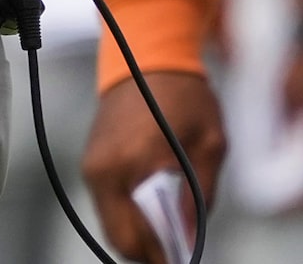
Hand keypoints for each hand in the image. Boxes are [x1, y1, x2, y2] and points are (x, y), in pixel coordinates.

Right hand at [82, 72, 223, 263]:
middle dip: (149, 251)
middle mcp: (109, 167)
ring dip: (138, 236)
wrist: (148, 57)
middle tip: (174, 251)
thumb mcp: (211, 142)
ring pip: (112, 227)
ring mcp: (94, 167)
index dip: (164, 255)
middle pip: (122, 239)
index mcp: (141, 160)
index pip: (146, 233)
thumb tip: (191, 237)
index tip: (180, 260)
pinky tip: (153, 208)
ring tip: (167, 230)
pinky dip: (128, 216)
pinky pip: (107, 207)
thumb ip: (202, 194)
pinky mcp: (90, 164)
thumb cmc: (186, 96)